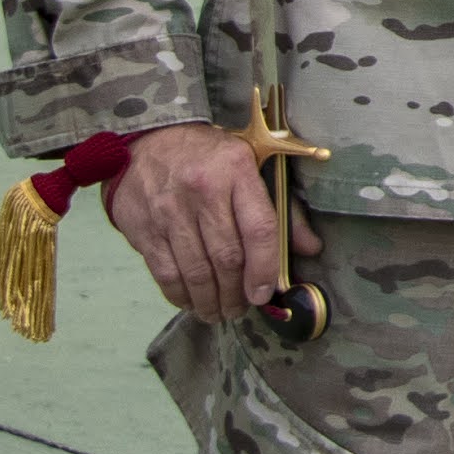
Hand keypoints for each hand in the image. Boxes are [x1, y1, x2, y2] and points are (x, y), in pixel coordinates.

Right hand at [105, 121, 318, 317]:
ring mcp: (170, 211)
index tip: (264, 292)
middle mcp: (203, 190)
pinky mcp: (144, 228)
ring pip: (196, 271)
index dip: (265, 267)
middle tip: (241, 309)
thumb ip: (282, 208)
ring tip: (218, 312)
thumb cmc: (209, 158)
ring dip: (210, 301)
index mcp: (237, 170)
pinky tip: (191, 302)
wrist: (149, 141)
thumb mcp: (252, 166)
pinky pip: (165, 273)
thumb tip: (309, 248)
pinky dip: (180, 295)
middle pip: (227, 257)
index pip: (259, 228)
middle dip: (236, 293)